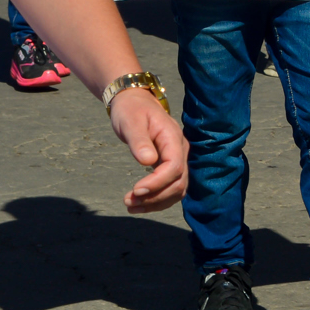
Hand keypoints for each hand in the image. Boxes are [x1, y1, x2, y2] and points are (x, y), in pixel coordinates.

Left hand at [109, 87, 187, 211]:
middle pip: (178, 183)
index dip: (157, 182)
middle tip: (128, 201)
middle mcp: (180, 151)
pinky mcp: (170, 167)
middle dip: (155, 196)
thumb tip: (147, 161)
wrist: (135, 104)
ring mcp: (177, 159)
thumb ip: (139, 141)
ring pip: (176, 190)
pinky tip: (139, 204)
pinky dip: (156, 200)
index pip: (174, 167)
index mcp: (173, 138)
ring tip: (130, 206)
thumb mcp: (131, 122)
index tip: (136, 190)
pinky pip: (170, 188)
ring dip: (156, 202)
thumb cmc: (132, 111)